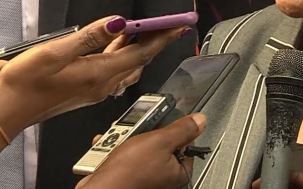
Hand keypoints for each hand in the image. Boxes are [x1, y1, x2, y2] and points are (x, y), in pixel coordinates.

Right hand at [0, 16, 187, 141]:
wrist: (7, 111)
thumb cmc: (25, 82)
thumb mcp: (56, 52)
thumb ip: (90, 37)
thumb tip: (117, 22)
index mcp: (99, 74)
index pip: (140, 54)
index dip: (162, 38)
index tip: (179, 25)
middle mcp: (102, 85)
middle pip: (138, 61)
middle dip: (155, 41)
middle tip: (168, 24)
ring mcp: (95, 90)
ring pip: (127, 67)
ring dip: (139, 48)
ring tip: (146, 30)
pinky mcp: (86, 92)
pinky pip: (114, 71)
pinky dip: (122, 56)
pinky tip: (116, 45)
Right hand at [75, 113, 206, 188]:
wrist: (102, 187)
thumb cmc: (129, 171)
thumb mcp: (160, 141)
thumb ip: (182, 129)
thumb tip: (200, 120)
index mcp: (179, 171)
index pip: (185, 143)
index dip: (173, 129)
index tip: (162, 122)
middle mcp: (164, 177)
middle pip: (161, 144)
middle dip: (146, 133)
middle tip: (138, 130)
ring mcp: (146, 176)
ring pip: (141, 149)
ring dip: (128, 139)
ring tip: (120, 139)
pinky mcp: (129, 176)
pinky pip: (126, 157)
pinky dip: (117, 151)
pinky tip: (110, 149)